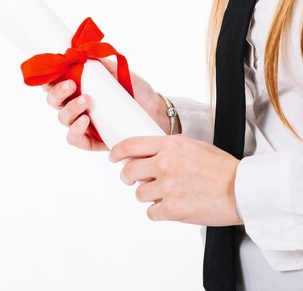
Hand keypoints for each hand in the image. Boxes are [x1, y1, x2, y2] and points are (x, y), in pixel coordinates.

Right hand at [43, 58, 179, 150]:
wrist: (155, 109)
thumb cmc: (136, 90)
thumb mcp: (118, 71)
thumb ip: (102, 62)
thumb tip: (86, 53)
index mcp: (78, 88)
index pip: (54, 83)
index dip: (48, 78)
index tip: (55, 70)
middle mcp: (75, 106)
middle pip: (54, 101)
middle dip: (58, 92)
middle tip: (72, 85)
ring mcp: (82, 124)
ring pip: (63, 119)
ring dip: (70, 110)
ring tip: (87, 101)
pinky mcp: (91, 140)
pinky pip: (75, 139)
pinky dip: (76, 130)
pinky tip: (86, 120)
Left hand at [109, 134, 241, 225]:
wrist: (244, 190)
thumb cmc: (222, 168)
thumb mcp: (192, 146)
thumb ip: (167, 149)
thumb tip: (145, 155)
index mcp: (169, 145)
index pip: (130, 145)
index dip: (117, 152)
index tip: (113, 157)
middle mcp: (165, 164)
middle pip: (128, 171)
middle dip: (127, 177)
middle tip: (132, 180)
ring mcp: (167, 187)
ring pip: (139, 193)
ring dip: (149, 196)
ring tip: (166, 194)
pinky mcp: (172, 208)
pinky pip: (151, 212)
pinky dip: (159, 212)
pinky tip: (172, 207)